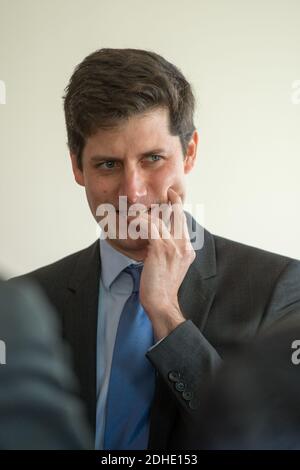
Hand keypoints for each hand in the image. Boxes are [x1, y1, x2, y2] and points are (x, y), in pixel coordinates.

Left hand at [137, 188, 195, 340]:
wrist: (162, 302)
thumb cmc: (162, 286)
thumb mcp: (172, 266)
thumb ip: (170, 251)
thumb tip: (157, 239)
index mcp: (188, 249)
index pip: (183, 222)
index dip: (177, 208)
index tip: (172, 197)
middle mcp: (184, 245)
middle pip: (178, 214)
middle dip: (172, 200)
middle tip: (166, 192)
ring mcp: (174, 246)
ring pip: (160, 219)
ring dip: (146, 213)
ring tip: (135, 210)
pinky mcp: (161, 249)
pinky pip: (150, 227)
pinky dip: (139, 222)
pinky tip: (132, 221)